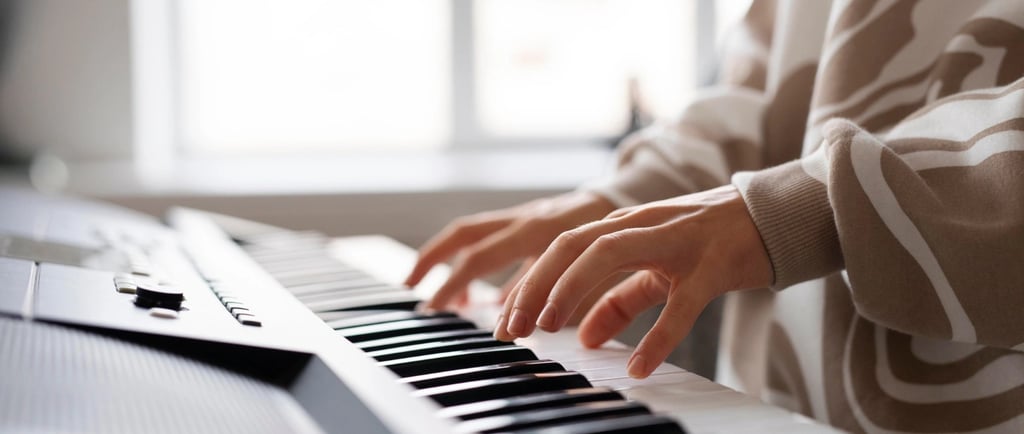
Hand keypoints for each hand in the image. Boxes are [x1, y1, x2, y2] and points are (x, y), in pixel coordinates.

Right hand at [404, 191, 615, 309]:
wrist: (626, 201)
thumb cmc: (614, 242)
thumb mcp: (590, 273)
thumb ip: (552, 297)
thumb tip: (513, 324)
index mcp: (539, 229)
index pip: (484, 258)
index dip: (460, 286)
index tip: (442, 312)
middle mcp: (525, 218)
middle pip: (464, 235)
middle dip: (434, 261)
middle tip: (412, 289)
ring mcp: (522, 217)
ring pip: (468, 232)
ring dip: (441, 257)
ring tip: (425, 290)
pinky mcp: (524, 221)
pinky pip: (486, 240)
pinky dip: (472, 265)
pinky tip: (471, 296)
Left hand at [493, 185, 771, 378]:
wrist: (776, 217)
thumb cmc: (712, 241)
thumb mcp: (659, 270)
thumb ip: (621, 301)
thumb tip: (587, 338)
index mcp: (625, 225)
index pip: (562, 248)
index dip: (529, 284)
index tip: (506, 322)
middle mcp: (641, 224)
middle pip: (571, 246)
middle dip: (534, 287)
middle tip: (513, 329)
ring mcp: (676, 241)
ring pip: (609, 254)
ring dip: (571, 290)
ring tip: (549, 329)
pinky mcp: (712, 265)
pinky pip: (680, 303)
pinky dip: (656, 336)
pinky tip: (639, 366)